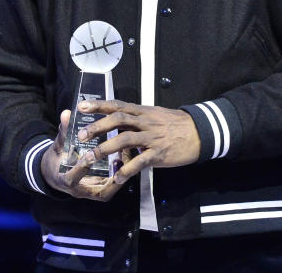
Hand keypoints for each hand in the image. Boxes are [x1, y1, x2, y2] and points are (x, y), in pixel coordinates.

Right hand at [39, 109, 124, 200]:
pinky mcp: (97, 192)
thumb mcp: (58, 146)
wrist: (54, 175)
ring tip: (128, 161)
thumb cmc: (56, 160)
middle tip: (119, 160)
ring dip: (119, 178)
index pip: (72, 178)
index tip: (88, 155)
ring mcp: (89, 193)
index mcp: (65, 180)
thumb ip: (63, 132)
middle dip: (110, 177)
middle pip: (96, 191)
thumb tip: (66, 114)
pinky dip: (119, 178)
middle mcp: (79, 191)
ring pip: (107, 191)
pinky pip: (110, 189)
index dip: (81, 168)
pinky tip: (126, 163)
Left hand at [77, 100, 199, 183]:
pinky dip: (127, 169)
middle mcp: (145, 122)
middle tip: (81, 135)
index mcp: (142, 111)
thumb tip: (118, 121)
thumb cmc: (175, 124)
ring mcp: (152, 137)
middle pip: (118, 119)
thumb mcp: (155, 114)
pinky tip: (117, 177)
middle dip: (98, 127)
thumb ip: (136, 118)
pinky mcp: (159, 153)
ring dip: (106, 148)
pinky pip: (141, 161)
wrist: (200, 132)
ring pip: (125, 139)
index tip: (82, 106)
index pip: (117, 105)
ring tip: (91, 157)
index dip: (99, 105)